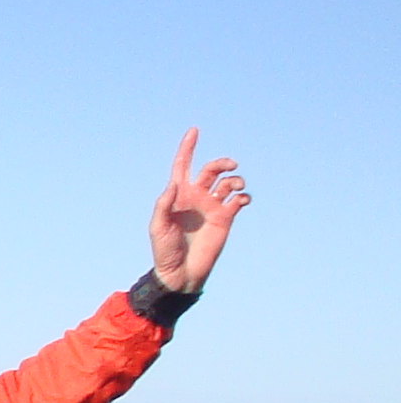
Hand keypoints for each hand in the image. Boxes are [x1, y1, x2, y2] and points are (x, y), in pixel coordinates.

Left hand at [148, 128, 249, 294]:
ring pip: (228, 182)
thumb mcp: (158, 227)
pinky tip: (242, 200)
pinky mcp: (226, 218)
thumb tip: (174, 184)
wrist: (180, 272)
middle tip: (230, 166)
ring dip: (235, 179)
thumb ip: (164, 204)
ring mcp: (212, 206)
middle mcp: (196, 196)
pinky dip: (244, 196)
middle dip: (222, 162)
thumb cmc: (164, 250)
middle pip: (212, 169)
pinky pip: (239, 199)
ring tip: (235, 187)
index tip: (194, 130)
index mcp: (178, 195)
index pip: (183, 165)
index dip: (188, 147)